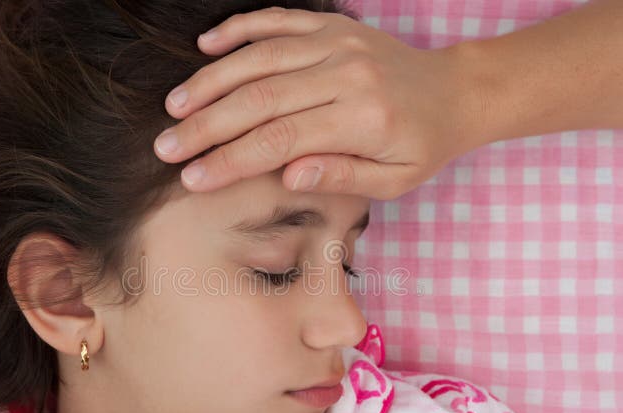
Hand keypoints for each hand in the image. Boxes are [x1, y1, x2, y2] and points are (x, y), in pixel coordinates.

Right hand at [152, 7, 486, 199]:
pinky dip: (238, 30)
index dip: (230, 160)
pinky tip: (205, 46)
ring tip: (175, 107)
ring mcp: (336, 42)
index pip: (280, 140)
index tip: (191, 178)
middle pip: (259, 98)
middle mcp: (345, 74)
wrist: (456, 92)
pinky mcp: (332, 25)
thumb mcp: (395, 181)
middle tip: (166, 147)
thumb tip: (288, 176)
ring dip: (210, 81)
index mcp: (361, 119)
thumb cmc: (422, 145)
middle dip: (206, 125)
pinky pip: (277, 21)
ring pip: (259, 58)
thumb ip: (342, 176)